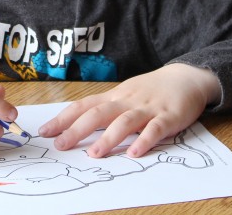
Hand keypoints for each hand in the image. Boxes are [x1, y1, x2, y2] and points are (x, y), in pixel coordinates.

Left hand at [37, 64, 219, 158]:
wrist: (187, 77)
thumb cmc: (151, 90)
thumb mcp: (125, 95)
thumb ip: (105, 109)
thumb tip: (76, 126)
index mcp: (115, 97)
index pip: (84, 106)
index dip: (64, 118)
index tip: (45, 132)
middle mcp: (127, 101)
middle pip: (99, 113)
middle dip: (77, 129)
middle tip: (60, 145)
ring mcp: (147, 108)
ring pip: (124, 121)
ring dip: (109, 138)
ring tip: (94, 154)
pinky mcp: (168, 117)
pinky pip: (155, 129)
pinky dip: (144, 140)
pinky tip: (135, 153)